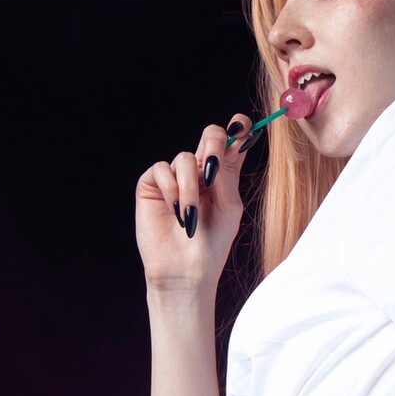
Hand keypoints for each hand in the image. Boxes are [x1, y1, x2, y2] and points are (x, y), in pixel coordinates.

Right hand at [135, 114, 251, 289]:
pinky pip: (162, 169)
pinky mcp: (152, 185)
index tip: (242, 124)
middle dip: (213, 146)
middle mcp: (200, 172)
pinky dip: (171, 190)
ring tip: (190, 216)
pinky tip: (175, 212)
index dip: (238, 128)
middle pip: (209, 135)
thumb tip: (234, 137)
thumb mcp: (229, 205)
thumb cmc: (212, 244)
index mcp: (223, 176)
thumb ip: (229, 172)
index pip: (231, 142)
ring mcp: (175, 177)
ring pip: (185, 158)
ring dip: (190, 188)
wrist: (186, 271)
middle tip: (213, 171)